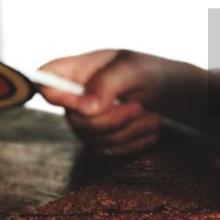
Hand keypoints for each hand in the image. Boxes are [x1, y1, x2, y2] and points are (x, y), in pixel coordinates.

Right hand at [37, 49, 181, 155]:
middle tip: (140, 107)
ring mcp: (86, 121)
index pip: (46, 78)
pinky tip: (151, 129)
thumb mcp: (133, 69)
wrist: (174, 94)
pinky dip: (133, 142)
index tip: (83, 105)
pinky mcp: (101, 140)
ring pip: (93, 138)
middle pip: (75, 118)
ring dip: (129, 130)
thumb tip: (86, 108)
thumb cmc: (150, 73)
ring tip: (154, 117)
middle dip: (112, 118)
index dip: (51, 92)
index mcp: (78, 70)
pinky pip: (109, 150)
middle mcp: (76, 97)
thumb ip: (107, 83)